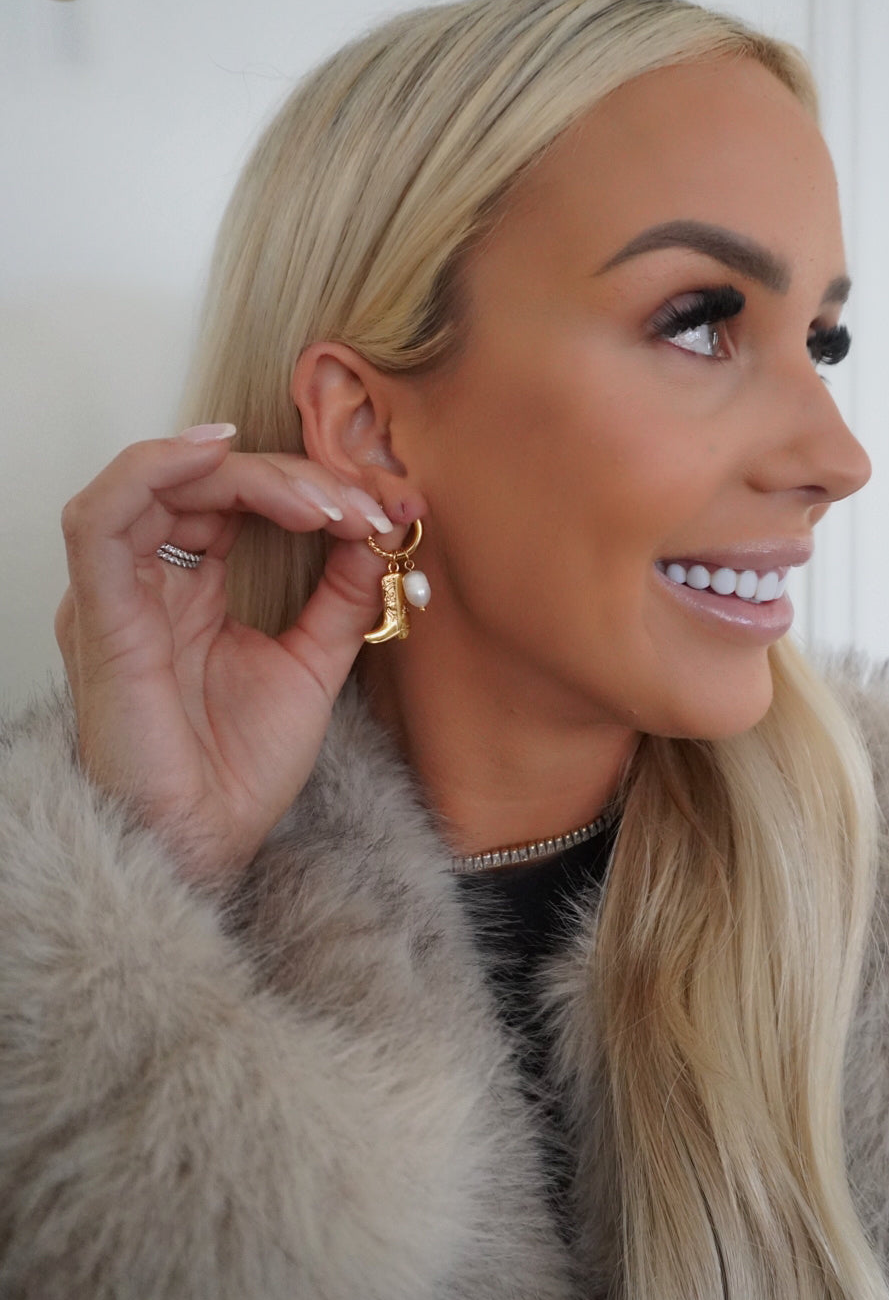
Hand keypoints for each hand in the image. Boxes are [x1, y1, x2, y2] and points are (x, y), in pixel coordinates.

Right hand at [54, 425, 408, 880]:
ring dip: (247, 474)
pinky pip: (101, 517)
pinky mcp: (98, 613)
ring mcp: (117, 593)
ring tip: (318, 500)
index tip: (379, 511)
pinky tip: (221, 456)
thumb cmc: (238, 770)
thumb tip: (379, 529)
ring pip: (158, 483)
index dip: (305, 487)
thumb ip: (340, 595)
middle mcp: (145, 581)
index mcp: (187, 588)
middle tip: (359, 505)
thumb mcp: (311, 664)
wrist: (205, 843)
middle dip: (291, 478)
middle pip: (203, 482)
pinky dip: (155, 469)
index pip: (235, 499)